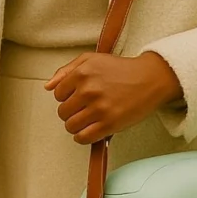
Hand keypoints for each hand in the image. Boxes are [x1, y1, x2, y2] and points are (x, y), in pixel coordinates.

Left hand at [45, 52, 182, 144]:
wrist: (148, 79)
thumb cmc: (119, 69)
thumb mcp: (91, 60)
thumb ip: (66, 70)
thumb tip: (48, 86)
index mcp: (82, 73)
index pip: (58, 94)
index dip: (66, 97)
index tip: (77, 96)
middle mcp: (88, 90)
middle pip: (63, 112)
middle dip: (71, 112)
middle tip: (83, 108)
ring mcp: (99, 108)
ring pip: (71, 126)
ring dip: (76, 125)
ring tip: (87, 119)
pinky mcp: (109, 124)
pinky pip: (83, 138)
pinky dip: (82, 137)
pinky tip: (91, 130)